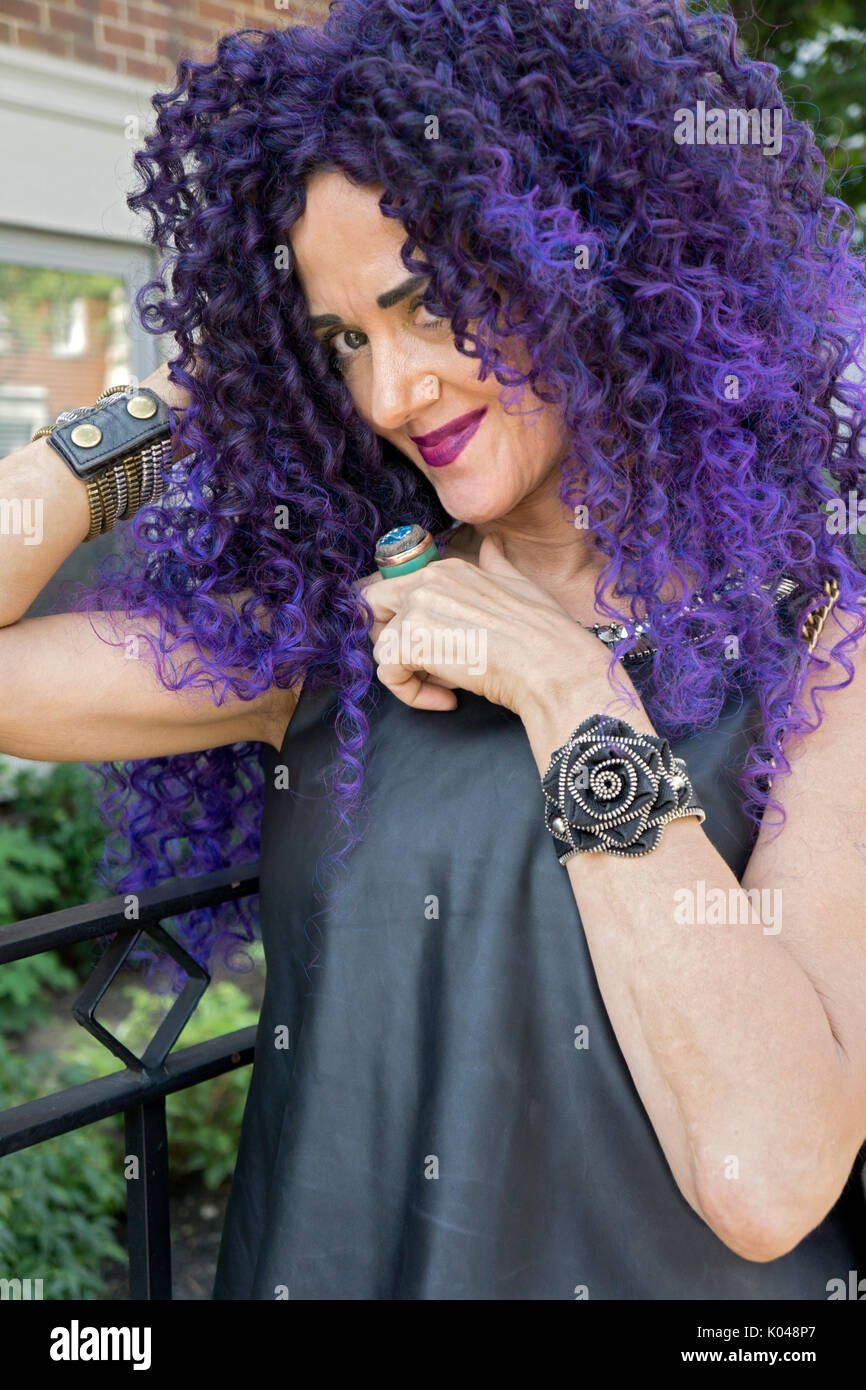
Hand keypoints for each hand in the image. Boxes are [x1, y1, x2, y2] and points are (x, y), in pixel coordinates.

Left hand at [355, 533, 604, 716]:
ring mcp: (416, 609)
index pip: (400, 590)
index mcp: (449, 569)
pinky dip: (411, 694)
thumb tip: (493, 545)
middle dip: (390, 638)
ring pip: (381, 646)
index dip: (410, 621)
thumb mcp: (521, 586)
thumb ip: (497, 565)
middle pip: (374, 607)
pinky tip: (448, 700)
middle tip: (426, 665)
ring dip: (409, 672)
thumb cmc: (544, 634)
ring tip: (449, 686)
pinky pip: (387, 673)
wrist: (550, 664)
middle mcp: (427, 582)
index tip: (441, 647)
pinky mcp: (410, 642)